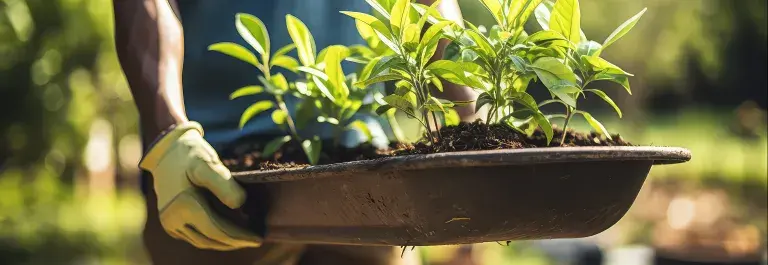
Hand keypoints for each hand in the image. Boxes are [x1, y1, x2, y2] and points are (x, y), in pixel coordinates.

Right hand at [139, 121, 261, 249]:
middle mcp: (173, 218)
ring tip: (246, 238)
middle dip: (235, 241)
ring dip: (225, 242)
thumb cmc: (191, 154)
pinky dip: (213, 238)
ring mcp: (170, 223)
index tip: (259, 237)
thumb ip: (223, 183)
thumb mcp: (207, 163)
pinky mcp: (171, 224)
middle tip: (256, 239)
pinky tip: (229, 233)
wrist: (167, 152)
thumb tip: (239, 204)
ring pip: (203, 241)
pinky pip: (196, 237)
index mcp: (183, 205)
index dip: (240, 236)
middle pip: (211, 238)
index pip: (217, 229)